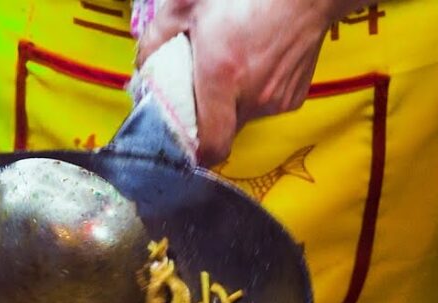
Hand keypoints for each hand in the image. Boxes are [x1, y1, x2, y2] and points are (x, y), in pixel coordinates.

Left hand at [137, 0, 365, 165]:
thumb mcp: (188, 4)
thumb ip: (156, 38)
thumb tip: (143, 65)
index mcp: (221, 77)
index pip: (211, 145)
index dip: (196, 153)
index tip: (184, 142)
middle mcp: (252, 96)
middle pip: (222, 131)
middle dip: (208, 118)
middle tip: (200, 91)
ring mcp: (276, 99)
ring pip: (243, 118)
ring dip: (232, 104)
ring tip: (231, 69)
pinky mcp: (294, 97)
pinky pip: (264, 106)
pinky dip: (255, 94)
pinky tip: (255, 64)